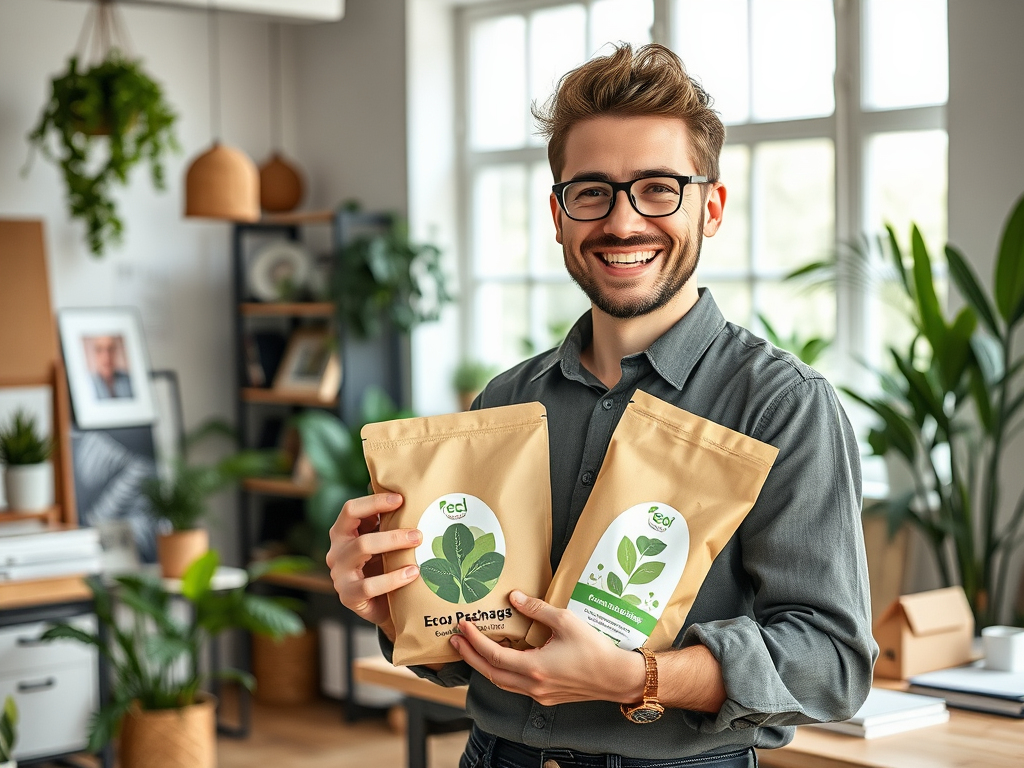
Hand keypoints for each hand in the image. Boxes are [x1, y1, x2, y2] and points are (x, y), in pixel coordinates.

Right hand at [325, 492, 421, 640]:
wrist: (383, 606)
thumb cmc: (384, 566)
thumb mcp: (384, 542)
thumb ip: (388, 522)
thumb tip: (410, 492)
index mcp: (343, 533)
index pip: (350, 510)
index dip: (374, 502)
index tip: (401, 499)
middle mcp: (336, 551)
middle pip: (360, 535)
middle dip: (392, 533)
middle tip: (419, 533)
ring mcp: (339, 575)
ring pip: (362, 552)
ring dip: (393, 547)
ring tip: (418, 548)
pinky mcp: (348, 596)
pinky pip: (369, 586)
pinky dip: (393, 578)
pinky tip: (412, 573)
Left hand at [449, 590, 644, 705]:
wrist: (617, 677)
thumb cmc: (594, 649)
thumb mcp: (565, 621)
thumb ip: (536, 609)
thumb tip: (513, 597)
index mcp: (533, 667)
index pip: (493, 655)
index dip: (474, 641)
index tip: (462, 627)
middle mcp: (532, 685)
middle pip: (490, 673)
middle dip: (469, 657)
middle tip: (455, 641)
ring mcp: (538, 694)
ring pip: (501, 682)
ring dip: (484, 666)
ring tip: (472, 649)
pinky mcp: (546, 696)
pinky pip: (515, 686)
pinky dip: (502, 672)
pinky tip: (501, 659)